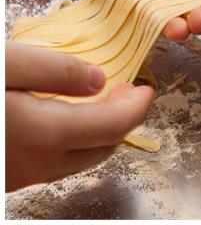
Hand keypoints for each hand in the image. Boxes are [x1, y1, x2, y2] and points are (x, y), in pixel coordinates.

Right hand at [6, 41, 153, 191]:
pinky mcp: (9, 176)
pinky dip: (78, 142)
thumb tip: (98, 80)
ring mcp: (21, 175)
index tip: (146, 90)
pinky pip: (58, 164)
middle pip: (104, 147)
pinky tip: (68, 121)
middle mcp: (38, 163)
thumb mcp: (8, 64)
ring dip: (102, 132)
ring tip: (102, 102)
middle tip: (126, 91)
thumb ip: (57, 70)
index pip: (115, 126)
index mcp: (46, 133)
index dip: (138, 107)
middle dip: (124, 118)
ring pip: (82, 159)